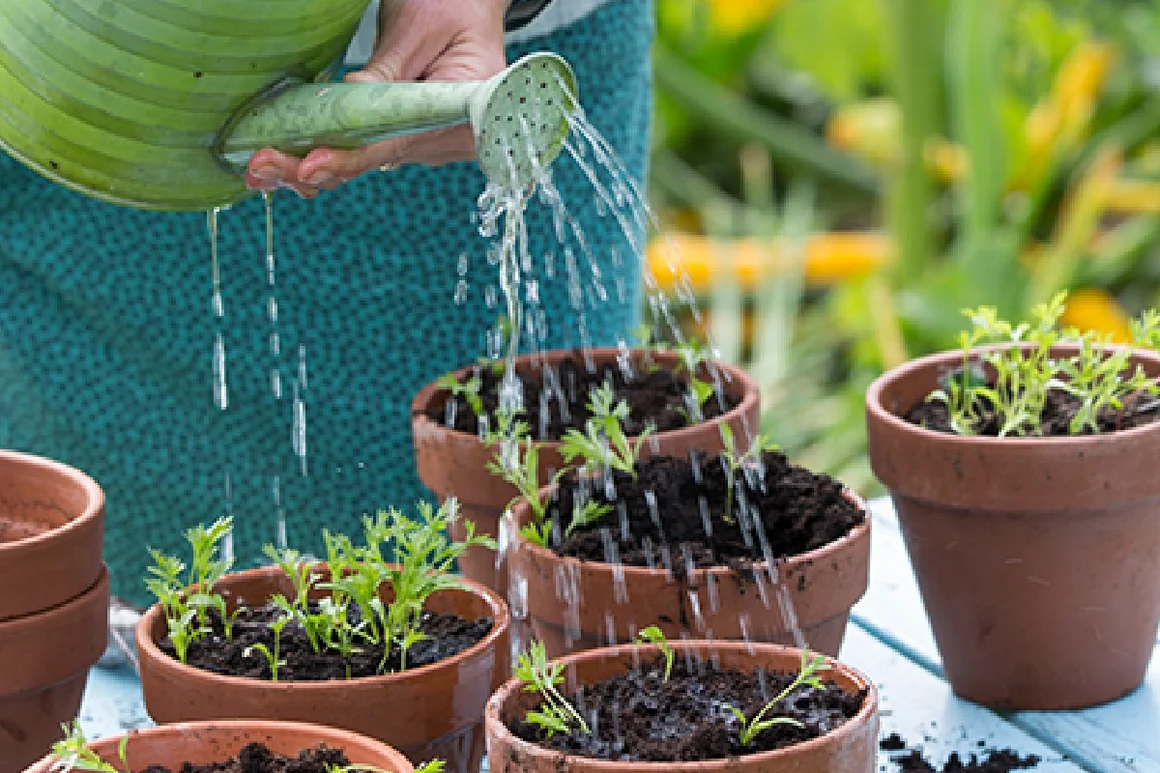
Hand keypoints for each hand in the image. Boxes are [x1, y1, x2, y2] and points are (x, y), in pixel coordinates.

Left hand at [245, 0, 508, 197]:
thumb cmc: (454, 6)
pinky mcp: (404, 135)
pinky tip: (285, 161)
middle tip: (262, 166)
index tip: (311, 165)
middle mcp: (446, 140)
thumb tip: (343, 103)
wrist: (466, 6)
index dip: (353, 156)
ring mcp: (424, 141)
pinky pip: (364, 149)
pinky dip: (326, 153)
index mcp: (465, 115)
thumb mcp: (418, 28)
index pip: (400, 142)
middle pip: (377, 159)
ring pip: (364, 160)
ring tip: (261, 167)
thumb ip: (386, 70)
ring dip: (311, 165)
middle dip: (318, 166)